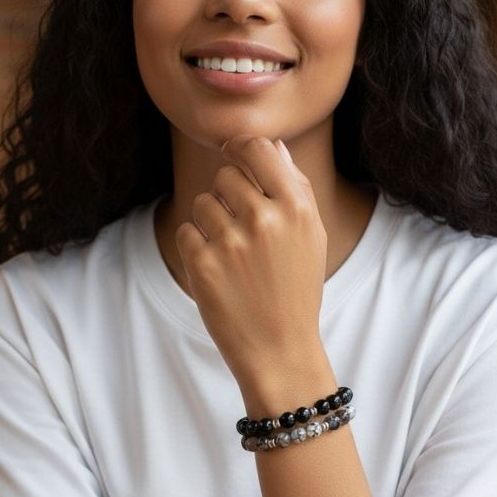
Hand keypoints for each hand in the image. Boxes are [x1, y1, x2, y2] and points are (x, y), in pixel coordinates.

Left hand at [174, 135, 327, 388]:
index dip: (240, 150)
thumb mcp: (312, 238)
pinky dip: (195, 250)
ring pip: (202, 204)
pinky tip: (218, 273)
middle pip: (224, 175)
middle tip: (242, 232)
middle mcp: (264, 218)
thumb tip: (274, 146)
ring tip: (232, 258)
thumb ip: (295, 188)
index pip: (256, 148)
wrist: (280, 350)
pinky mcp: (202, 264)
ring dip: (210, 225)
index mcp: (296, 206)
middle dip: (227, 196)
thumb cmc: (296, 292)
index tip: (233, 157)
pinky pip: (185, 232)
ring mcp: (231, 242)